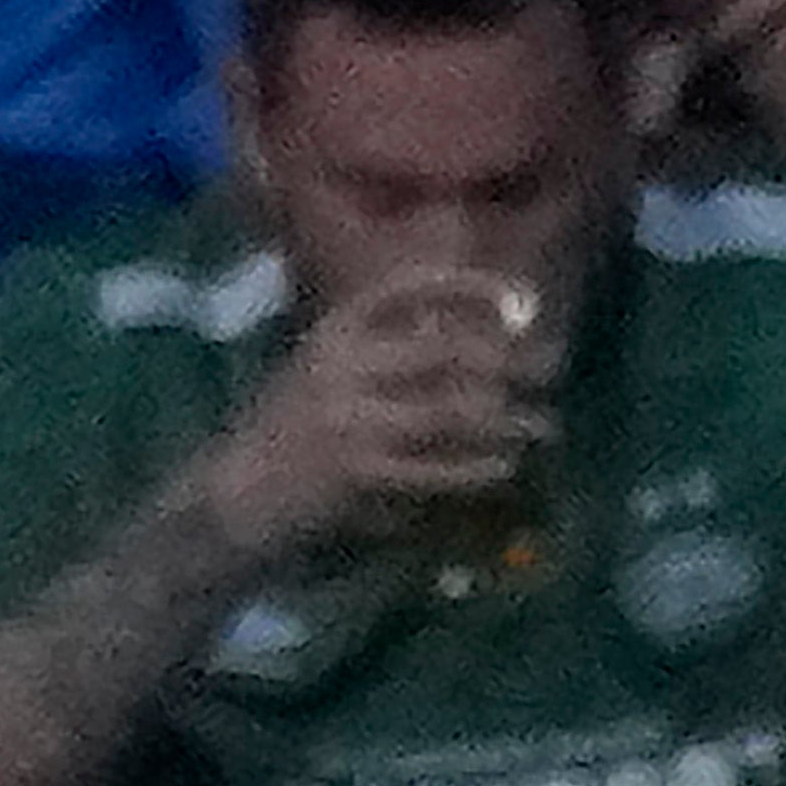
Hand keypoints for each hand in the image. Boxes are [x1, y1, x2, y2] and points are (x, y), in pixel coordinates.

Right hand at [187, 263, 550, 553]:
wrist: (232, 498)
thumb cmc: (284, 435)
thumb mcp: (320, 373)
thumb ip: (380, 354)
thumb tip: (465, 344)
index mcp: (333, 332)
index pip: (407, 289)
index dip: (467, 287)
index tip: (519, 298)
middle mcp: (343, 366)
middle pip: (446, 351)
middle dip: (510, 359)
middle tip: (553, 368)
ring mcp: (351, 420)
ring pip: (451, 411)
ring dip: (507, 419)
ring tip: (544, 426)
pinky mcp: (358, 474)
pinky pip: (435, 469)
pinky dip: (476, 468)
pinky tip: (505, 467)